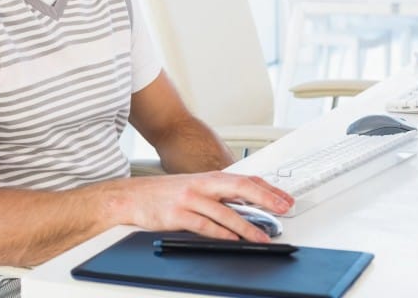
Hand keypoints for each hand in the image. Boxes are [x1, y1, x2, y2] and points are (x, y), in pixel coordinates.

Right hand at [119, 172, 293, 241]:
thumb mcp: (195, 187)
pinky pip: (204, 225)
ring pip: (225, 212)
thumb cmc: (164, 194)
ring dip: (247, 227)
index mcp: (208, 178)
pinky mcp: (177, 215)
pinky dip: (221, 234)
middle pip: (240, 188)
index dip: (268, 189)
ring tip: (262, 238)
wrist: (131, 196)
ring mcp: (190, 199)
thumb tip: (246, 206)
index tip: (285, 199)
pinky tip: (232, 240)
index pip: (245, 180)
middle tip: (283, 209)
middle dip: (265, 199)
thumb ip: (218, 195)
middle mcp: (202, 185)